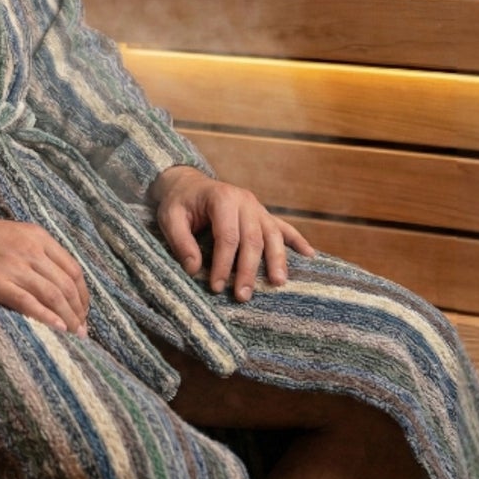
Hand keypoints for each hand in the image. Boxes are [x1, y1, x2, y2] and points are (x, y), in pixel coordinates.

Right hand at [0, 211, 89, 334]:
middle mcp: (30, 250)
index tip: (83, 311)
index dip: (83, 294)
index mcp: (37, 237)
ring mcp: (13, 266)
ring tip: (74, 336)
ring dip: (68, 319)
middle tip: (82, 331)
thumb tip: (54, 280)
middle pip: (66, 285)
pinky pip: (28, 302)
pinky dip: (47, 317)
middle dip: (79, 311)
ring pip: (53, 295)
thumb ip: (34, 251)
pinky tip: (57, 330)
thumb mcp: (12, 234)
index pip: (73, 269)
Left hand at [150, 166, 312, 301]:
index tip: (218, 287)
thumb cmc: (178, 202)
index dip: (224, 264)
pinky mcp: (262, 213)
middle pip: (253, 239)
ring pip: (272, 235)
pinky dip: (297, 240)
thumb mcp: (169, 218)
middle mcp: (244, 200)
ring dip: (277, 260)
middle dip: (249, 270)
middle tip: (243, 296)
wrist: (187, 183)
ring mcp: (257, 207)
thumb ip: (180, 242)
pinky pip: (283, 226)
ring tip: (278, 283)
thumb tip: (194, 269)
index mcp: (222, 198)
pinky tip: (309, 255)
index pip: (227, 236)